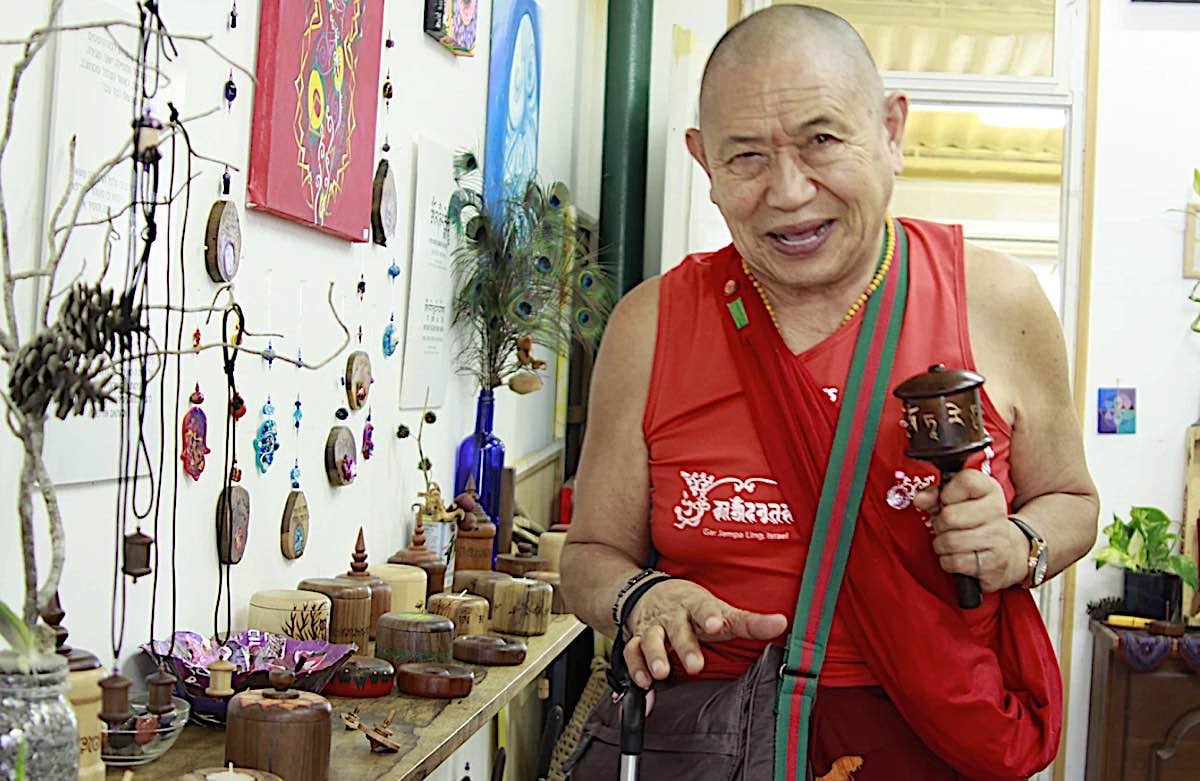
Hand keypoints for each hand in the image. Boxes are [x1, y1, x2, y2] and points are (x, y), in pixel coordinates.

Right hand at [621, 579, 787, 689]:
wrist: (648, 593)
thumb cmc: (693, 607)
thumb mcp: (720, 609)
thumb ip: (750, 621)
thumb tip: (782, 623)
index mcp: (696, 606)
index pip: (704, 608)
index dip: (711, 616)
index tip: (717, 624)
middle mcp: (674, 616)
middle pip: (678, 629)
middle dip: (685, 646)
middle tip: (694, 665)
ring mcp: (653, 628)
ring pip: (650, 640)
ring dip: (655, 656)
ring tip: (661, 674)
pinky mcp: (636, 640)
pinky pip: (631, 654)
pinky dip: (635, 668)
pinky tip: (644, 683)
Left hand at [912, 469, 1027, 592]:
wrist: (1007, 550)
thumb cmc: (974, 521)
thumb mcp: (957, 500)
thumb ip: (935, 495)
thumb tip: (920, 500)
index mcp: (989, 489)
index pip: (965, 480)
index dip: (947, 493)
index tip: (947, 501)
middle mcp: (997, 511)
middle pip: (949, 516)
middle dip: (939, 523)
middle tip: (946, 526)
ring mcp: (998, 538)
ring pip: (950, 542)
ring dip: (941, 544)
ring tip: (950, 541)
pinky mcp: (993, 563)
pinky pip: (955, 562)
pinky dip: (948, 561)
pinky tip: (957, 555)